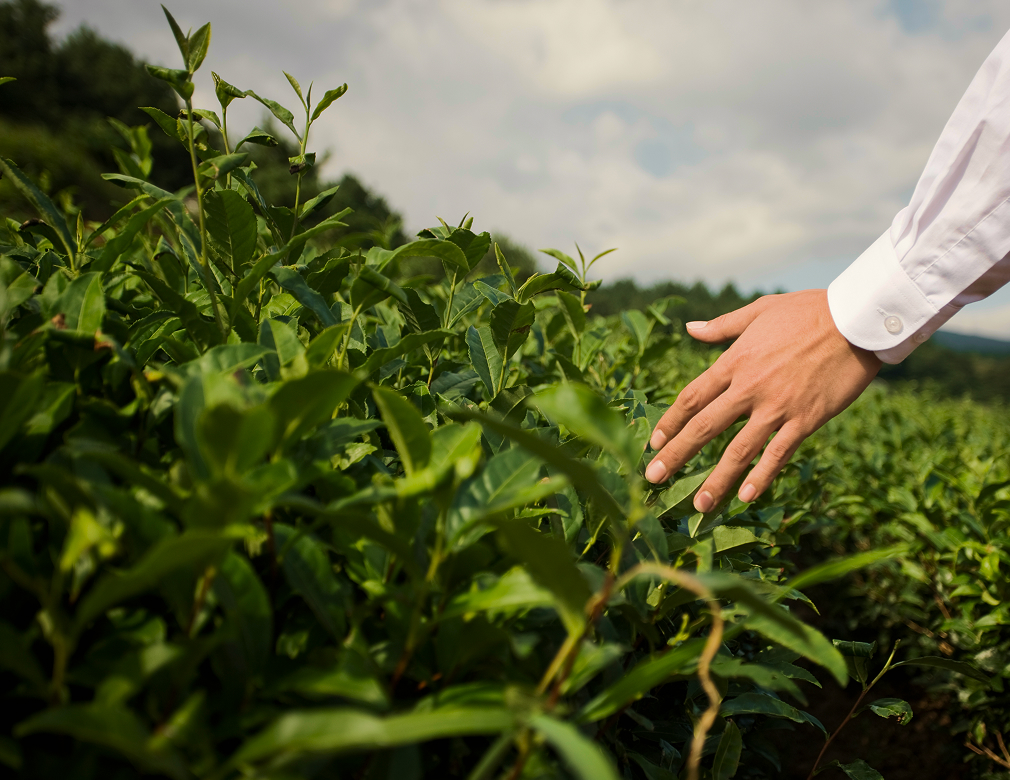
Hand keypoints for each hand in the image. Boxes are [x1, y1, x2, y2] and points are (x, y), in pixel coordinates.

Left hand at [645, 289, 880, 510]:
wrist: (857, 319)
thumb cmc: (809, 311)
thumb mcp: (759, 311)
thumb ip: (722, 326)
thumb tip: (690, 328)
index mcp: (735, 361)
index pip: (691, 398)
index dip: (669, 422)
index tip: (653, 443)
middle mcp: (750, 387)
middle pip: (704, 427)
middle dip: (676, 455)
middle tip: (653, 478)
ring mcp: (777, 407)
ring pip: (738, 450)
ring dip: (716, 479)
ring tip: (699, 506)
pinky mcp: (806, 420)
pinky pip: (778, 454)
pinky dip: (762, 477)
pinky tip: (746, 497)